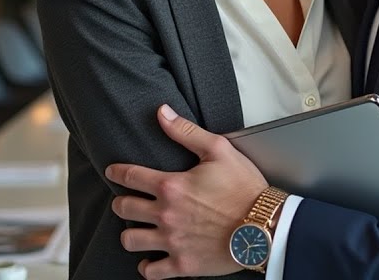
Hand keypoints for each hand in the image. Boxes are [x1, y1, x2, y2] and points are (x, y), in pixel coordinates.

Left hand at [106, 104, 268, 278]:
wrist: (265, 225)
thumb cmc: (245, 188)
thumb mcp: (219, 150)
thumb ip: (186, 131)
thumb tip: (162, 113)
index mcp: (171, 185)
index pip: (130, 177)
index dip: (117, 172)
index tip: (113, 172)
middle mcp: (166, 214)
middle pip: (123, 208)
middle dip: (121, 203)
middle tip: (125, 202)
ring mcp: (172, 241)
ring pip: (130, 240)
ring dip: (131, 234)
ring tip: (137, 231)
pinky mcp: (182, 263)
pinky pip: (151, 271)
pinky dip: (147, 267)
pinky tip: (149, 261)